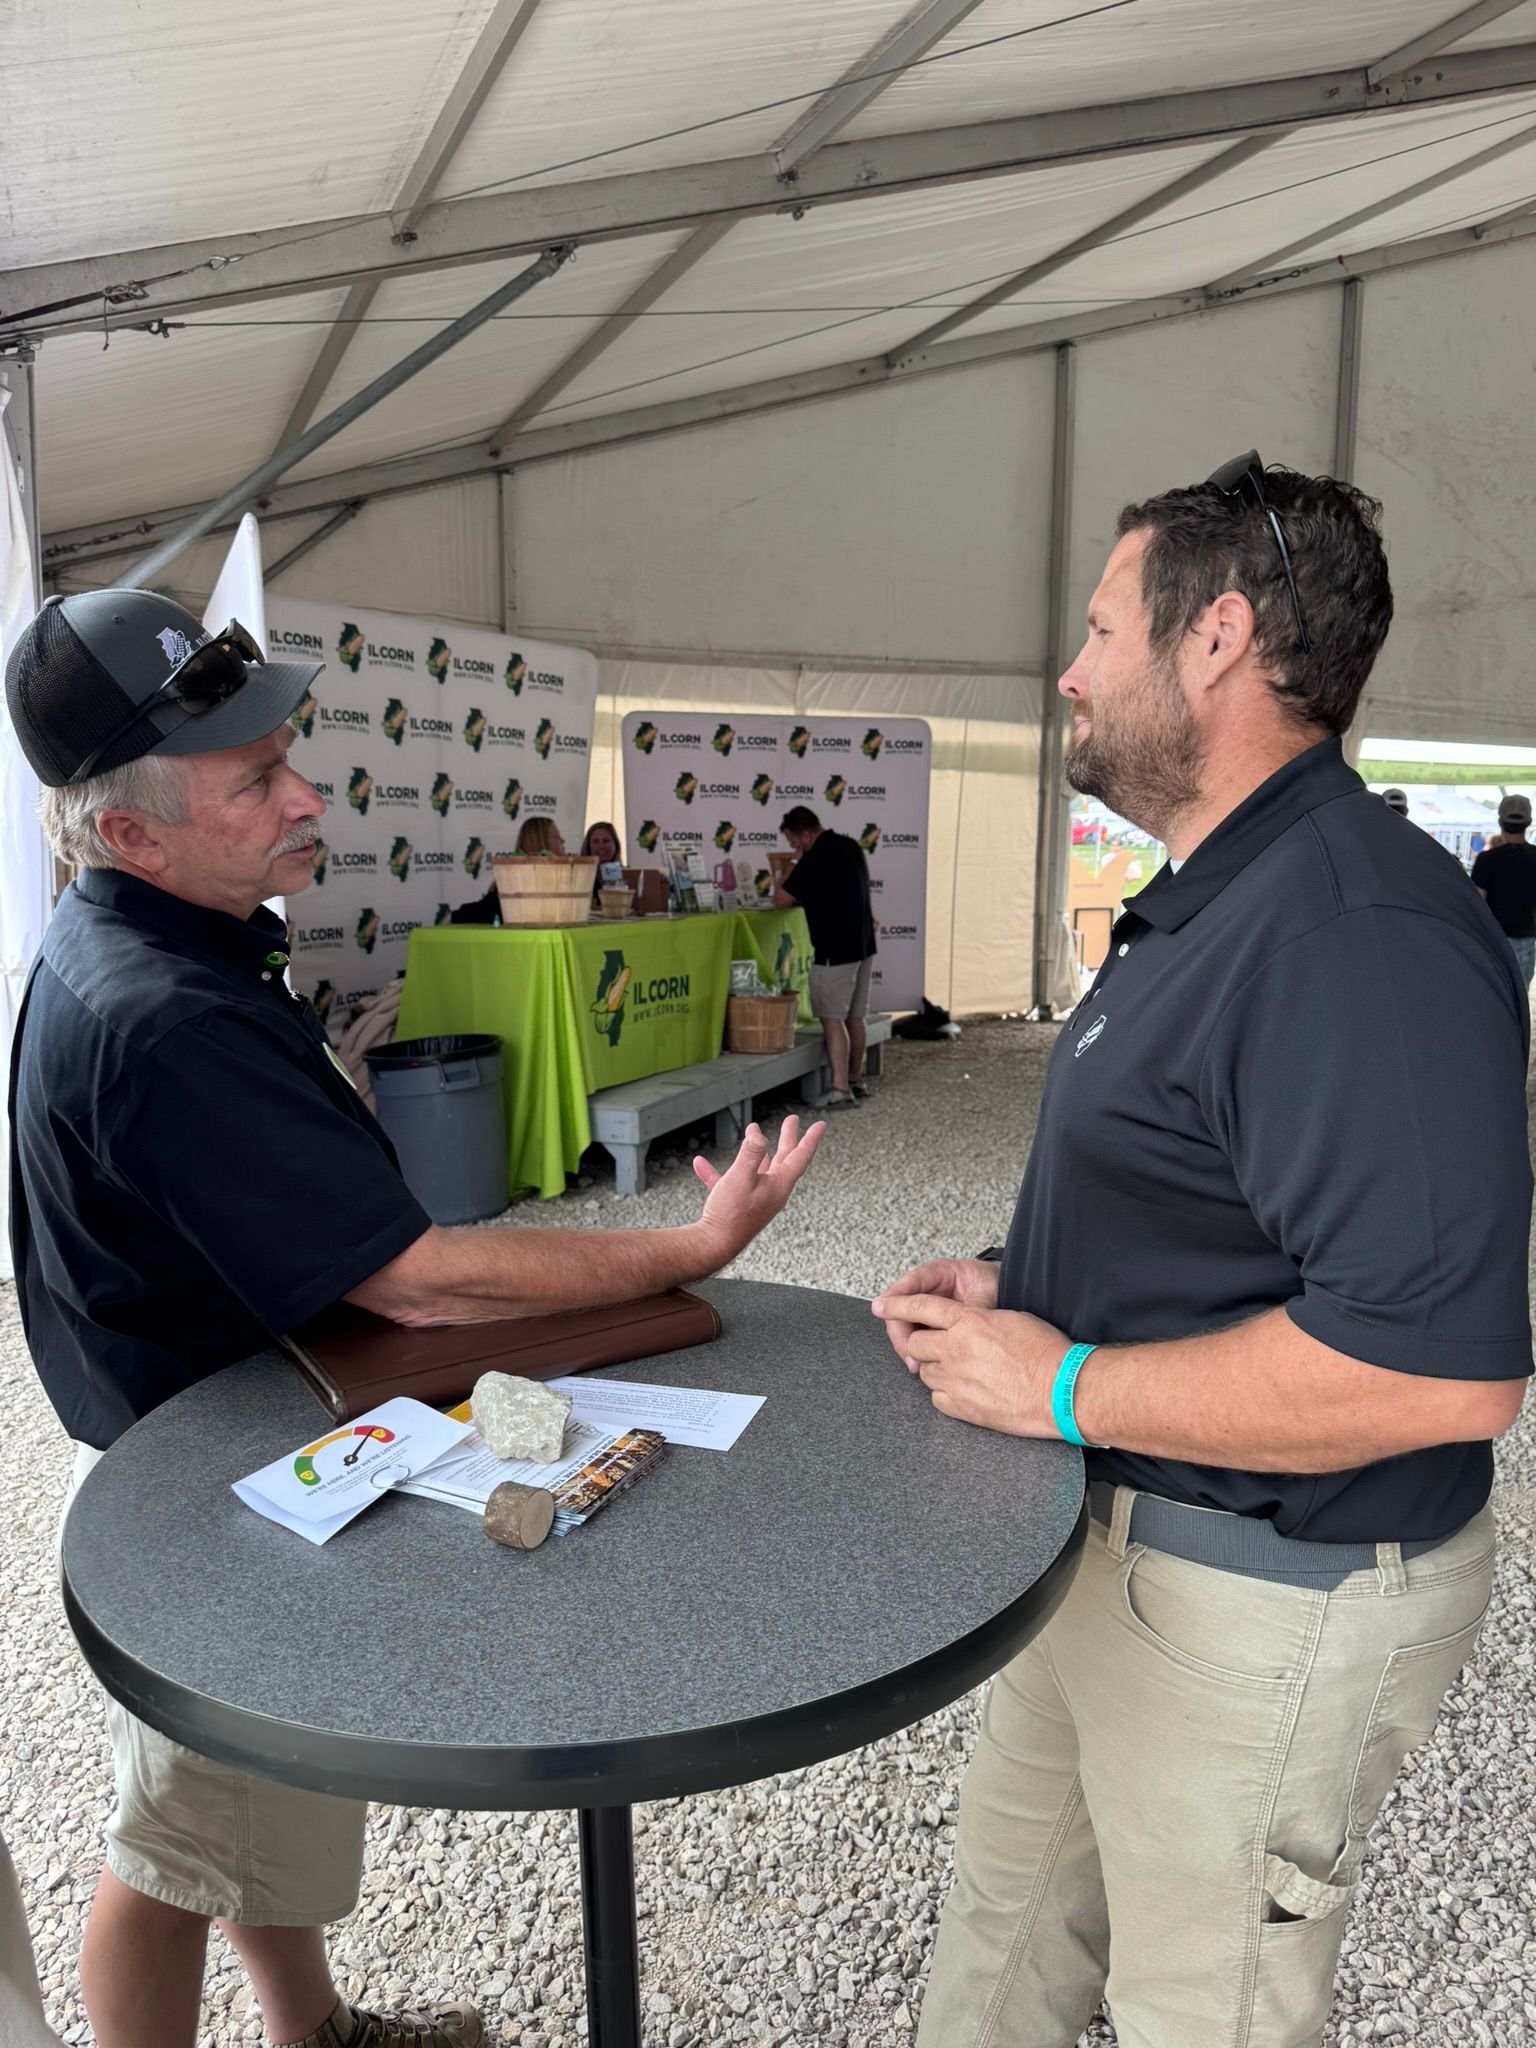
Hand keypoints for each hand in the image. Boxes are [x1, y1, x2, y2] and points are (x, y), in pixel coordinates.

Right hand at [694, 1116, 825, 1259]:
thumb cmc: (730, 1215)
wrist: (714, 1245)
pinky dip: (718, 1172)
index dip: (811, 1138)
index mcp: (779, 1184)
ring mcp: (757, 1199)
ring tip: (754, 1137)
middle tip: (790, 1121)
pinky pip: (730, 1182)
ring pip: (761, 1170)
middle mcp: (772, 1192)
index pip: (801, 1156)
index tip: (820, 1125)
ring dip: (760, 1152)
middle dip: (787, 1138)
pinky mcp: (739, 1205)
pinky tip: (701, 1164)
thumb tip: (758, 1134)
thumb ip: (751, 1153)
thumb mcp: (741, 1177)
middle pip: (784, 1159)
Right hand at [871, 1259, 999, 1362]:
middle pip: (900, 1308)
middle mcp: (928, 1288)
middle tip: (909, 1355)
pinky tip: (923, 1361)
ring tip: (917, 1363)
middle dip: (901, 1333)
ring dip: (907, 1344)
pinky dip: (917, 1348)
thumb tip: (952, 1326)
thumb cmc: (996, 1286)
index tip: (881, 1310)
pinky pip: (915, 1334)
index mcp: (939, 1273)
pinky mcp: (930, 1321)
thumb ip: (968, 1309)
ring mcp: (927, 1305)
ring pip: (905, 1324)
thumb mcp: (985, 1296)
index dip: (893, 1299)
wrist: (1008, 1290)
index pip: (909, 1284)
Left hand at [871, 1293, 1067, 1436]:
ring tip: (964, 1369)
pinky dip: (945, 1392)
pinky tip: (967, 1389)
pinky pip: (936, 1397)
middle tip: (940, 1346)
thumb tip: (964, 1323)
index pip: (921, 1307)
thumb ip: (977, 1320)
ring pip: (924, 1371)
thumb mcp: (1010, 1318)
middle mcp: (955, 1350)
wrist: (1063, 1390)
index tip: (881, 1306)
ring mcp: (956, 1381)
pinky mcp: (961, 1408)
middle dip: (922, 1343)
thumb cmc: (1046, 1352)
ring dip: (936, 1368)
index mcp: (968, 1322)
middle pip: (915, 1343)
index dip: (897, 1304)